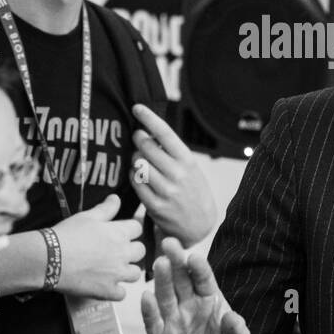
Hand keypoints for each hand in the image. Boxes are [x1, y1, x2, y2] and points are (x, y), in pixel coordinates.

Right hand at [50, 194, 143, 299]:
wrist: (49, 258)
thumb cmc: (67, 234)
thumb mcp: (87, 216)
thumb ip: (106, 208)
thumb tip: (116, 198)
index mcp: (119, 233)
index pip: (138, 228)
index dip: (129, 229)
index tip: (119, 233)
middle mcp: (122, 253)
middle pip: (141, 251)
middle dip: (131, 250)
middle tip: (117, 251)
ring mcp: (116, 274)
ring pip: (135, 273)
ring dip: (127, 271)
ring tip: (113, 269)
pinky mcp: (107, 291)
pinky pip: (122, 294)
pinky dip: (116, 291)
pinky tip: (106, 285)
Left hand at [130, 104, 216, 246]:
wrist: (200, 225)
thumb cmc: (193, 191)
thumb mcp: (191, 168)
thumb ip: (172, 153)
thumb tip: (149, 134)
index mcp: (187, 160)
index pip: (164, 133)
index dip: (149, 118)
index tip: (137, 107)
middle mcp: (177, 174)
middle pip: (146, 147)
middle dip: (138, 140)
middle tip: (138, 139)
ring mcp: (166, 191)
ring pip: (138, 164)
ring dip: (135, 159)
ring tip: (140, 160)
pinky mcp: (155, 206)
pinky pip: (135, 183)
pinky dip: (133, 175)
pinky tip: (138, 175)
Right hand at [141, 239, 248, 333]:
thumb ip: (236, 331)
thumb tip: (234, 317)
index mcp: (208, 301)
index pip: (203, 280)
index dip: (199, 268)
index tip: (194, 257)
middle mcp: (188, 305)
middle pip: (180, 280)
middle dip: (175, 261)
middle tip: (169, 244)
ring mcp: (172, 320)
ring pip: (165, 296)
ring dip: (161, 280)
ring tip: (159, 264)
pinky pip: (153, 322)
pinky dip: (149, 310)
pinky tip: (145, 297)